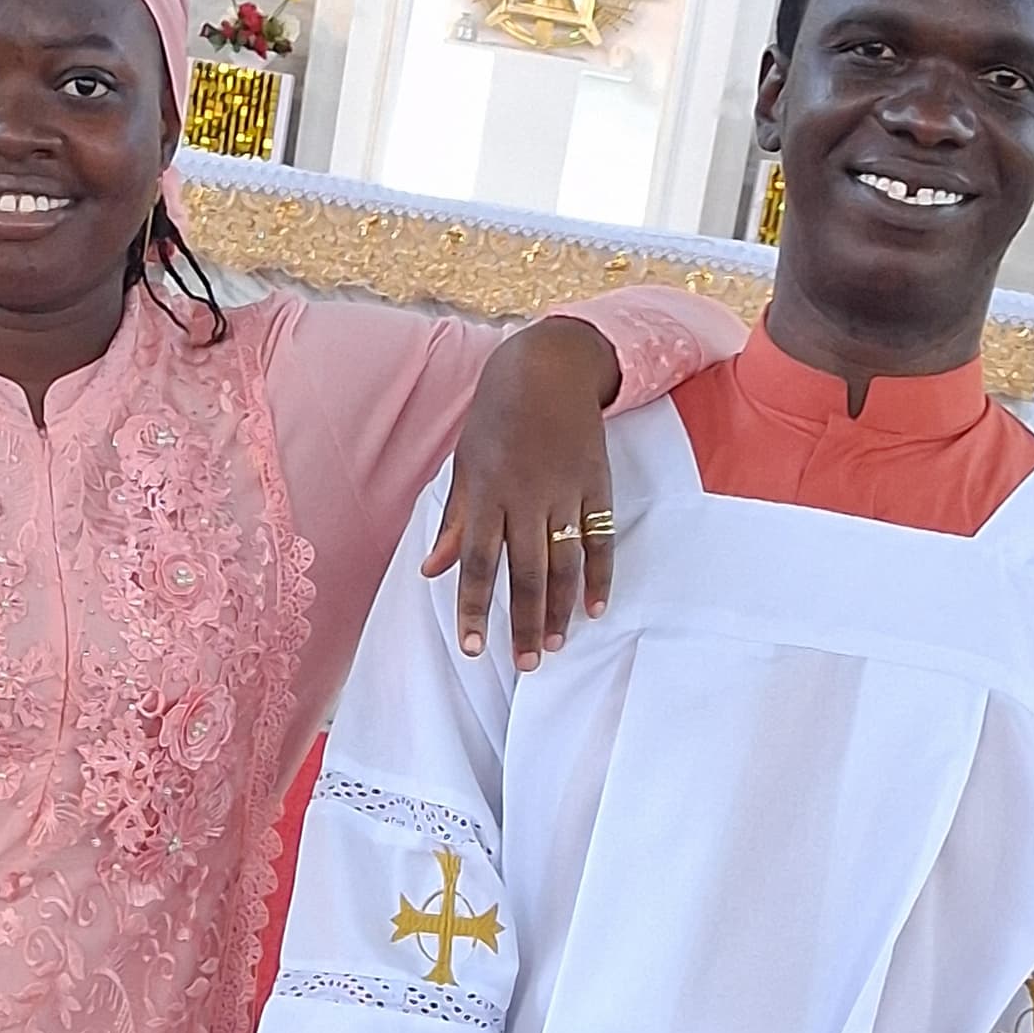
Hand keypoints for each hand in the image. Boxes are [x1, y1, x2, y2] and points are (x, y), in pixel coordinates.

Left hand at [425, 313, 621, 670]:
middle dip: (525, 622)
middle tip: (526, 664)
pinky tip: (595, 607)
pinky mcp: (597, 485)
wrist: (548, 369)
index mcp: (487, 493)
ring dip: (561, 609)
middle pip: (527, 572)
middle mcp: (526, 497)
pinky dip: (601, 575)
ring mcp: (566, 492)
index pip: (478, 562)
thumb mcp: (465, 464)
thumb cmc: (496, 418)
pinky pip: (601, 539)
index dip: (475, 607)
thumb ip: (454, 521)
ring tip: (555, 646)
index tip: (473, 647)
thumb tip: (432, 570)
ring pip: (565, 563)